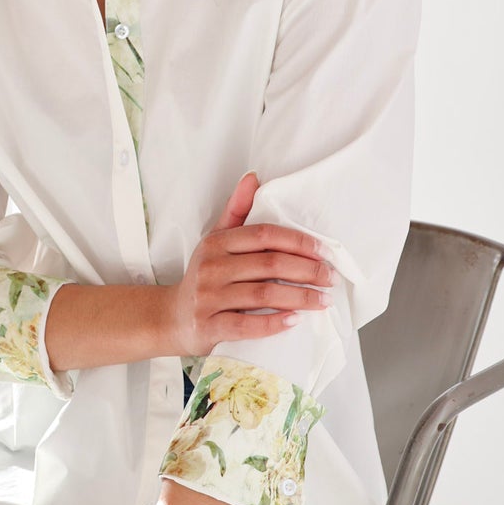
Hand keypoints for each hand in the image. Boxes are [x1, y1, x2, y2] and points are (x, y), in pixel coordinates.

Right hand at [164, 171, 336, 357]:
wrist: (172, 318)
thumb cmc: (205, 276)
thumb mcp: (215, 240)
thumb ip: (236, 211)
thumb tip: (253, 178)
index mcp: (217, 243)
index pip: (264, 235)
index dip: (298, 242)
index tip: (324, 252)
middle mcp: (211, 267)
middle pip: (269, 264)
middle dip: (307, 270)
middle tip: (331, 278)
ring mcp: (209, 298)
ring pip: (263, 294)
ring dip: (300, 298)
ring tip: (324, 300)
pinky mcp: (209, 326)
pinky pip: (247, 326)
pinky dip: (274, 323)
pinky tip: (296, 321)